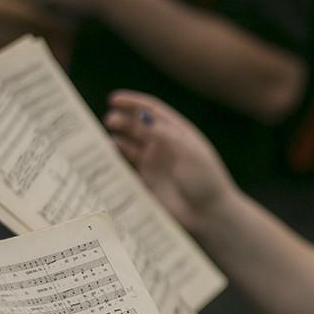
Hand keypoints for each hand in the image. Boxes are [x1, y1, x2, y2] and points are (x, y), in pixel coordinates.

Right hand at [104, 92, 236, 233]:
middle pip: (138, 126)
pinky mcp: (148, 182)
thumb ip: (166, 135)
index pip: (152, 111)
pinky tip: (107, 159)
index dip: (133, 103)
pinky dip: (116, 162)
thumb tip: (143, 118)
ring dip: (117, 140)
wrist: (209, 214)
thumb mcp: (189, 153)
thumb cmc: (206, 181)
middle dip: (122, 121)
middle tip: (109, 121)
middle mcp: (164, 146)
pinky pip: (128, 168)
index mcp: (177, 133)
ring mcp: (155, 164)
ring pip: (130, 146)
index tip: (114, 99)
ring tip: (104, 140)